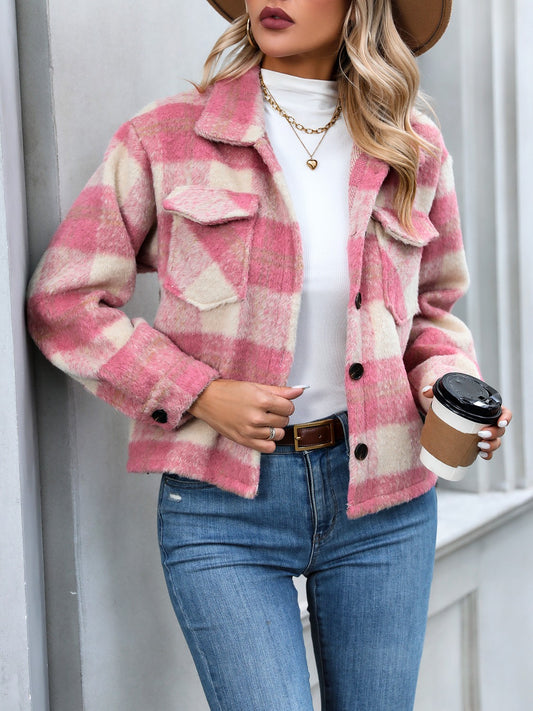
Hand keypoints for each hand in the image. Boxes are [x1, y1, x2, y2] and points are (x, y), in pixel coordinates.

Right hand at [188, 380, 304, 452]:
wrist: (206, 400)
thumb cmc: (229, 391)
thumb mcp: (255, 386)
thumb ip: (279, 391)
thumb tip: (299, 391)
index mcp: (261, 400)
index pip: (289, 407)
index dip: (285, 405)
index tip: (278, 403)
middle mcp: (257, 417)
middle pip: (284, 421)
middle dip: (280, 415)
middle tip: (268, 410)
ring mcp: (250, 431)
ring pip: (278, 435)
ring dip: (274, 428)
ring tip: (263, 421)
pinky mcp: (244, 441)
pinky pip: (268, 448)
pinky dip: (269, 442)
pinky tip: (262, 433)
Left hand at [422, 384, 511, 460]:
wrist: (450, 409)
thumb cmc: (454, 399)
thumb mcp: (448, 392)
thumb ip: (437, 388)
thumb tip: (426, 392)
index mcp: (488, 408)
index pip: (504, 412)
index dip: (506, 418)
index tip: (500, 422)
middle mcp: (490, 421)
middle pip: (500, 430)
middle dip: (494, 434)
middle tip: (481, 434)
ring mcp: (485, 433)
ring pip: (495, 441)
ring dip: (491, 446)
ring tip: (480, 447)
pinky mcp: (478, 443)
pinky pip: (488, 451)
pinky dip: (487, 454)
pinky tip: (481, 455)